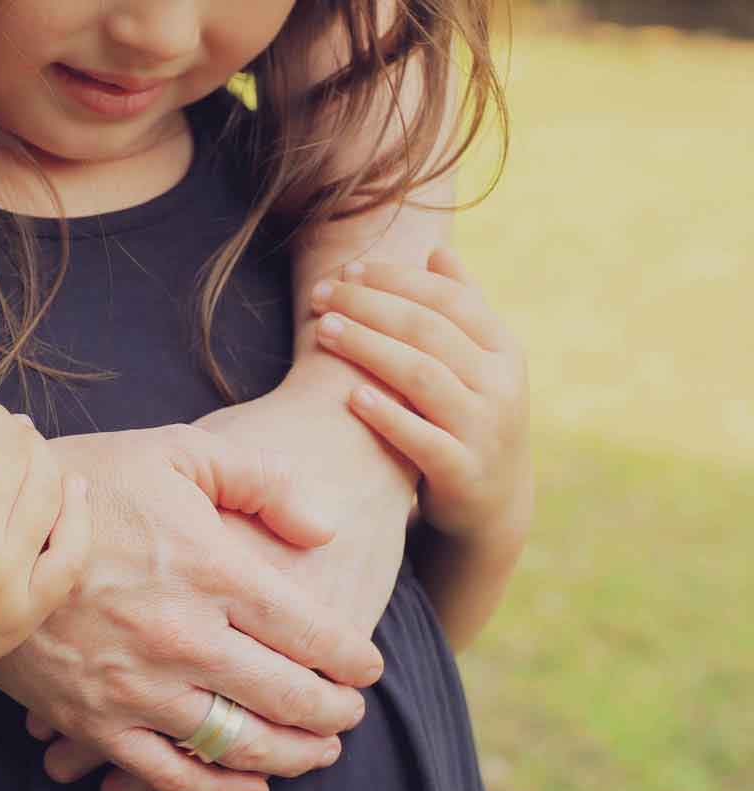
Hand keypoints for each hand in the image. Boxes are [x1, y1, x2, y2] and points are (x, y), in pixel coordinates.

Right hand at [0, 422, 384, 790]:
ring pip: (237, 744)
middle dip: (333, 713)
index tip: (367, 669)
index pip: (309, 630)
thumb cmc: (87, 483)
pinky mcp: (92, 720)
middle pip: (286, 695)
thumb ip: (262, 481)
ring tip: (321, 754)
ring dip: (292, 756)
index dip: (350, 657)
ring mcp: (135, 686)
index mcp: (209, 568)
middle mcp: (181, 635)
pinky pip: (167, 774)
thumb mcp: (177, 451)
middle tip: (351, 715)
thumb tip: (323, 531)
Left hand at [311, 247, 532, 549]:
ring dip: (370, 349)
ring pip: (423, 377)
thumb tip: (437, 251)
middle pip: (429, 331)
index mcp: (503, 348)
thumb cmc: (472, 419)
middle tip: (323, 296)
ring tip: (325, 331)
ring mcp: (484, 429)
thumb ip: (462, 308)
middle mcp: (500, 384)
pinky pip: (422, 440)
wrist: (493, 502)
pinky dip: (388, 416)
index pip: (448, 298)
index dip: (396, 279)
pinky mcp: (463, 472)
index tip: (350, 269)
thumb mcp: (479, 364)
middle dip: (370, 306)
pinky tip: (352, 396)